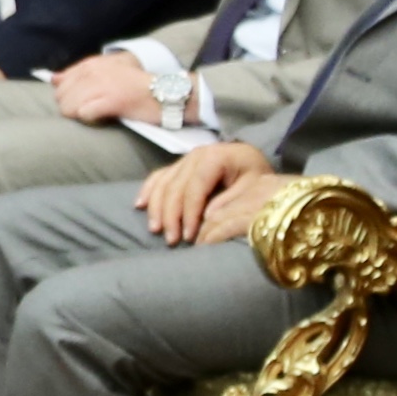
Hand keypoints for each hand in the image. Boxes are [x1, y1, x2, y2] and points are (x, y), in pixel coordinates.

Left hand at [49, 51, 164, 123]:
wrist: (165, 93)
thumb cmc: (137, 86)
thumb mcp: (108, 71)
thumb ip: (79, 73)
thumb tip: (53, 79)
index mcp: (93, 64)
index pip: (61, 81)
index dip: (66, 96)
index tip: (80, 102)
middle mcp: (94, 72)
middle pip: (62, 96)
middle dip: (70, 107)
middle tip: (89, 111)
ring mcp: (102, 85)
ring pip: (69, 106)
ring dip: (78, 115)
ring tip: (95, 116)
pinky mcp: (111, 101)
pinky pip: (84, 114)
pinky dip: (89, 120)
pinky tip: (100, 119)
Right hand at [139, 140, 269, 243]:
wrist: (253, 162)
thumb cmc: (256, 176)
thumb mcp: (254, 187)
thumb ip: (231, 201)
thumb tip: (206, 218)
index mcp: (215, 157)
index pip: (195, 187)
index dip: (189, 213)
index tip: (189, 237)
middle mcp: (196, 155)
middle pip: (175, 187)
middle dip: (171, 215)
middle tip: (171, 240)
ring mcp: (185, 159)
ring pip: (163, 183)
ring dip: (156, 208)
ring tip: (156, 230)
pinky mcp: (179, 165)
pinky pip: (158, 177)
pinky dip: (149, 191)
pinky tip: (140, 205)